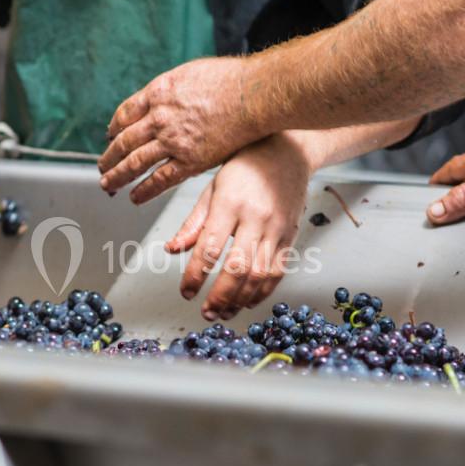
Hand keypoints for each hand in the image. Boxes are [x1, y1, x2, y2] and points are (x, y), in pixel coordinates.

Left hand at [98, 56, 265, 203]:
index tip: (110, 137)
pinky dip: (144, 191)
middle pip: (123, 141)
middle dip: (109, 156)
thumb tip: (165, 94)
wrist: (252, 94)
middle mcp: (159, 118)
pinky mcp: (189, 161)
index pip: (124, 114)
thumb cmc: (230, 79)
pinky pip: (159, 180)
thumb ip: (172, 87)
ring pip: (134, 163)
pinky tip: (135, 198)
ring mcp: (172, 141)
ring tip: (108, 185)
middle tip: (102, 166)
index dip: (114, 129)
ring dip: (117, 176)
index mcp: (157, 93)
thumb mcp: (189, 72)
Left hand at [166, 134, 310, 320]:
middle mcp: (256, 218)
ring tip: (224, 313)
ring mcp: (277, 229)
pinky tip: (247, 301)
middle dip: (220, 296)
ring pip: (260, 275)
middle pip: (238, 268)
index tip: (186, 292)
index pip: (210, 248)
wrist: (287, 153)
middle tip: (206, 313)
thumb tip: (173, 250)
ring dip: (240, 300)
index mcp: (230, 203)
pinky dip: (263, 292)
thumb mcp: (212, 188)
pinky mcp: (291, 236)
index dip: (196, 275)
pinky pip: (278, 271)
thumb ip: (194, 223)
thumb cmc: (244, 168)